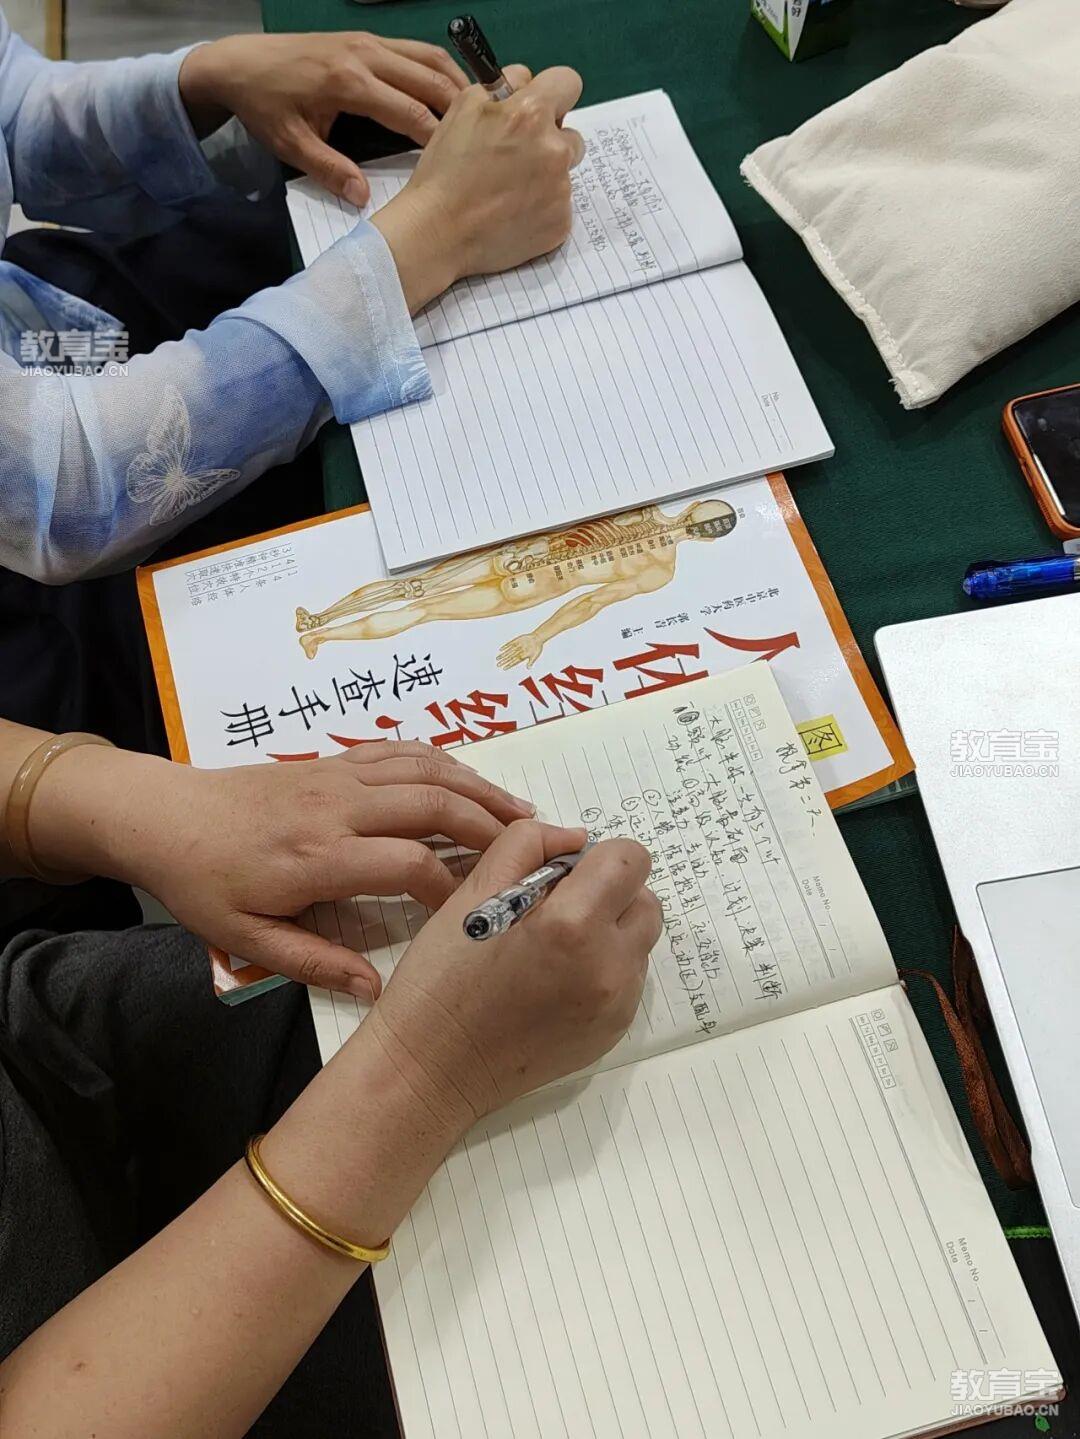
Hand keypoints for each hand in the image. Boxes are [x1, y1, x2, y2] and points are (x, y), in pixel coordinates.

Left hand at [30, 741, 534, 996]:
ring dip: (481, 788)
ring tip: (525, 814)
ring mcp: (339, 775)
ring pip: (427, 770)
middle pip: (434, 804)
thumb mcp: (245, 939)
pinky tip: (472, 782)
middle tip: (540, 849)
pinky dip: (446, 763)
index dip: (454, 887)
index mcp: (318, 856)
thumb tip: (378, 990)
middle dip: (493, 826)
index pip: (409, 862)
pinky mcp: (335, 760)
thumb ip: (314, 962)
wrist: (163, 815)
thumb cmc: (203, 883)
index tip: (478, 914)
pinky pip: (403, 751)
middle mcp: (338, 806)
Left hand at [178, 32, 467, 204]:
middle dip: (462, 109)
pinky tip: (452, 90)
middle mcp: (365, 55)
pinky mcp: (367, 39)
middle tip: (487, 140)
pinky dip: (439, 69)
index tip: (461, 163)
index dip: (440, 139)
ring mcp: (368, 42)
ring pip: (428, 58)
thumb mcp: (291, 145)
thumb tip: (363, 199)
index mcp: (349, 83)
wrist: (240, 62)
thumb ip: (330, 170)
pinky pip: (415, 50)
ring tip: (481, 113)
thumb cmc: (265, 106)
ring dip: (457, 83)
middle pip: (430, 80)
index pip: (411, 113)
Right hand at [366, 821, 662, 1126]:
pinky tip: (554, 980)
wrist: (431, 1070)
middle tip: (554, 907)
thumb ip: (528, 845)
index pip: (630, 859)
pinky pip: (628, 980)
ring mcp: (616, 1005)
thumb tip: (574, 839)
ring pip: (640, 941)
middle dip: (609, 893)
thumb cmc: (441, 982)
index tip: (562, 873)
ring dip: (610, 930)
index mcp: (572, 925)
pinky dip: (603, 967)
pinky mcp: (613, 1033)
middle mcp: (608, 966)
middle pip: (645, 900)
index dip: (596, 857)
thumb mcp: (472, 892)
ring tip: (553, 946)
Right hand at [371, 66, 584, 312]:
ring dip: (545, 176)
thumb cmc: (445, 170)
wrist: (439, 232)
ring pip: (564, 173)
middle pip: (571, 135)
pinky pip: (559, 206)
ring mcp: (561, 191)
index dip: (552, 94)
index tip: (540, 108)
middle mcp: (555, 150)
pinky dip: (541, 208)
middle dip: (549, 141)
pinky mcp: (560, 223)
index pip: (568, 82)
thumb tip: (525, 83)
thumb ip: (503, 87)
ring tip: (509, 190)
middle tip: (516, 158)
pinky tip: (512, 213)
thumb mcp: (463, 108)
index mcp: (532, 114)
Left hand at [496, 632, 542, 669]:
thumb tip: (528, 668)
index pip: (514, 662)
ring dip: (503, 655)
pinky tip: (501, 649)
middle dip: (504, 661)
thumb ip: (531, 662)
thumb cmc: (537, 648)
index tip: (504, 668)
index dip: (509, 665)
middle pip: (509, 658)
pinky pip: (509, 644)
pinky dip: (505, 646)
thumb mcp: (534, 656)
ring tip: (497, 658)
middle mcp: (518, 652)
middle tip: (498, 665)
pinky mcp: (516, 641)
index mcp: (522, 657)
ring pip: (508, 652)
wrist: (538, 638)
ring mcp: (517, 647)